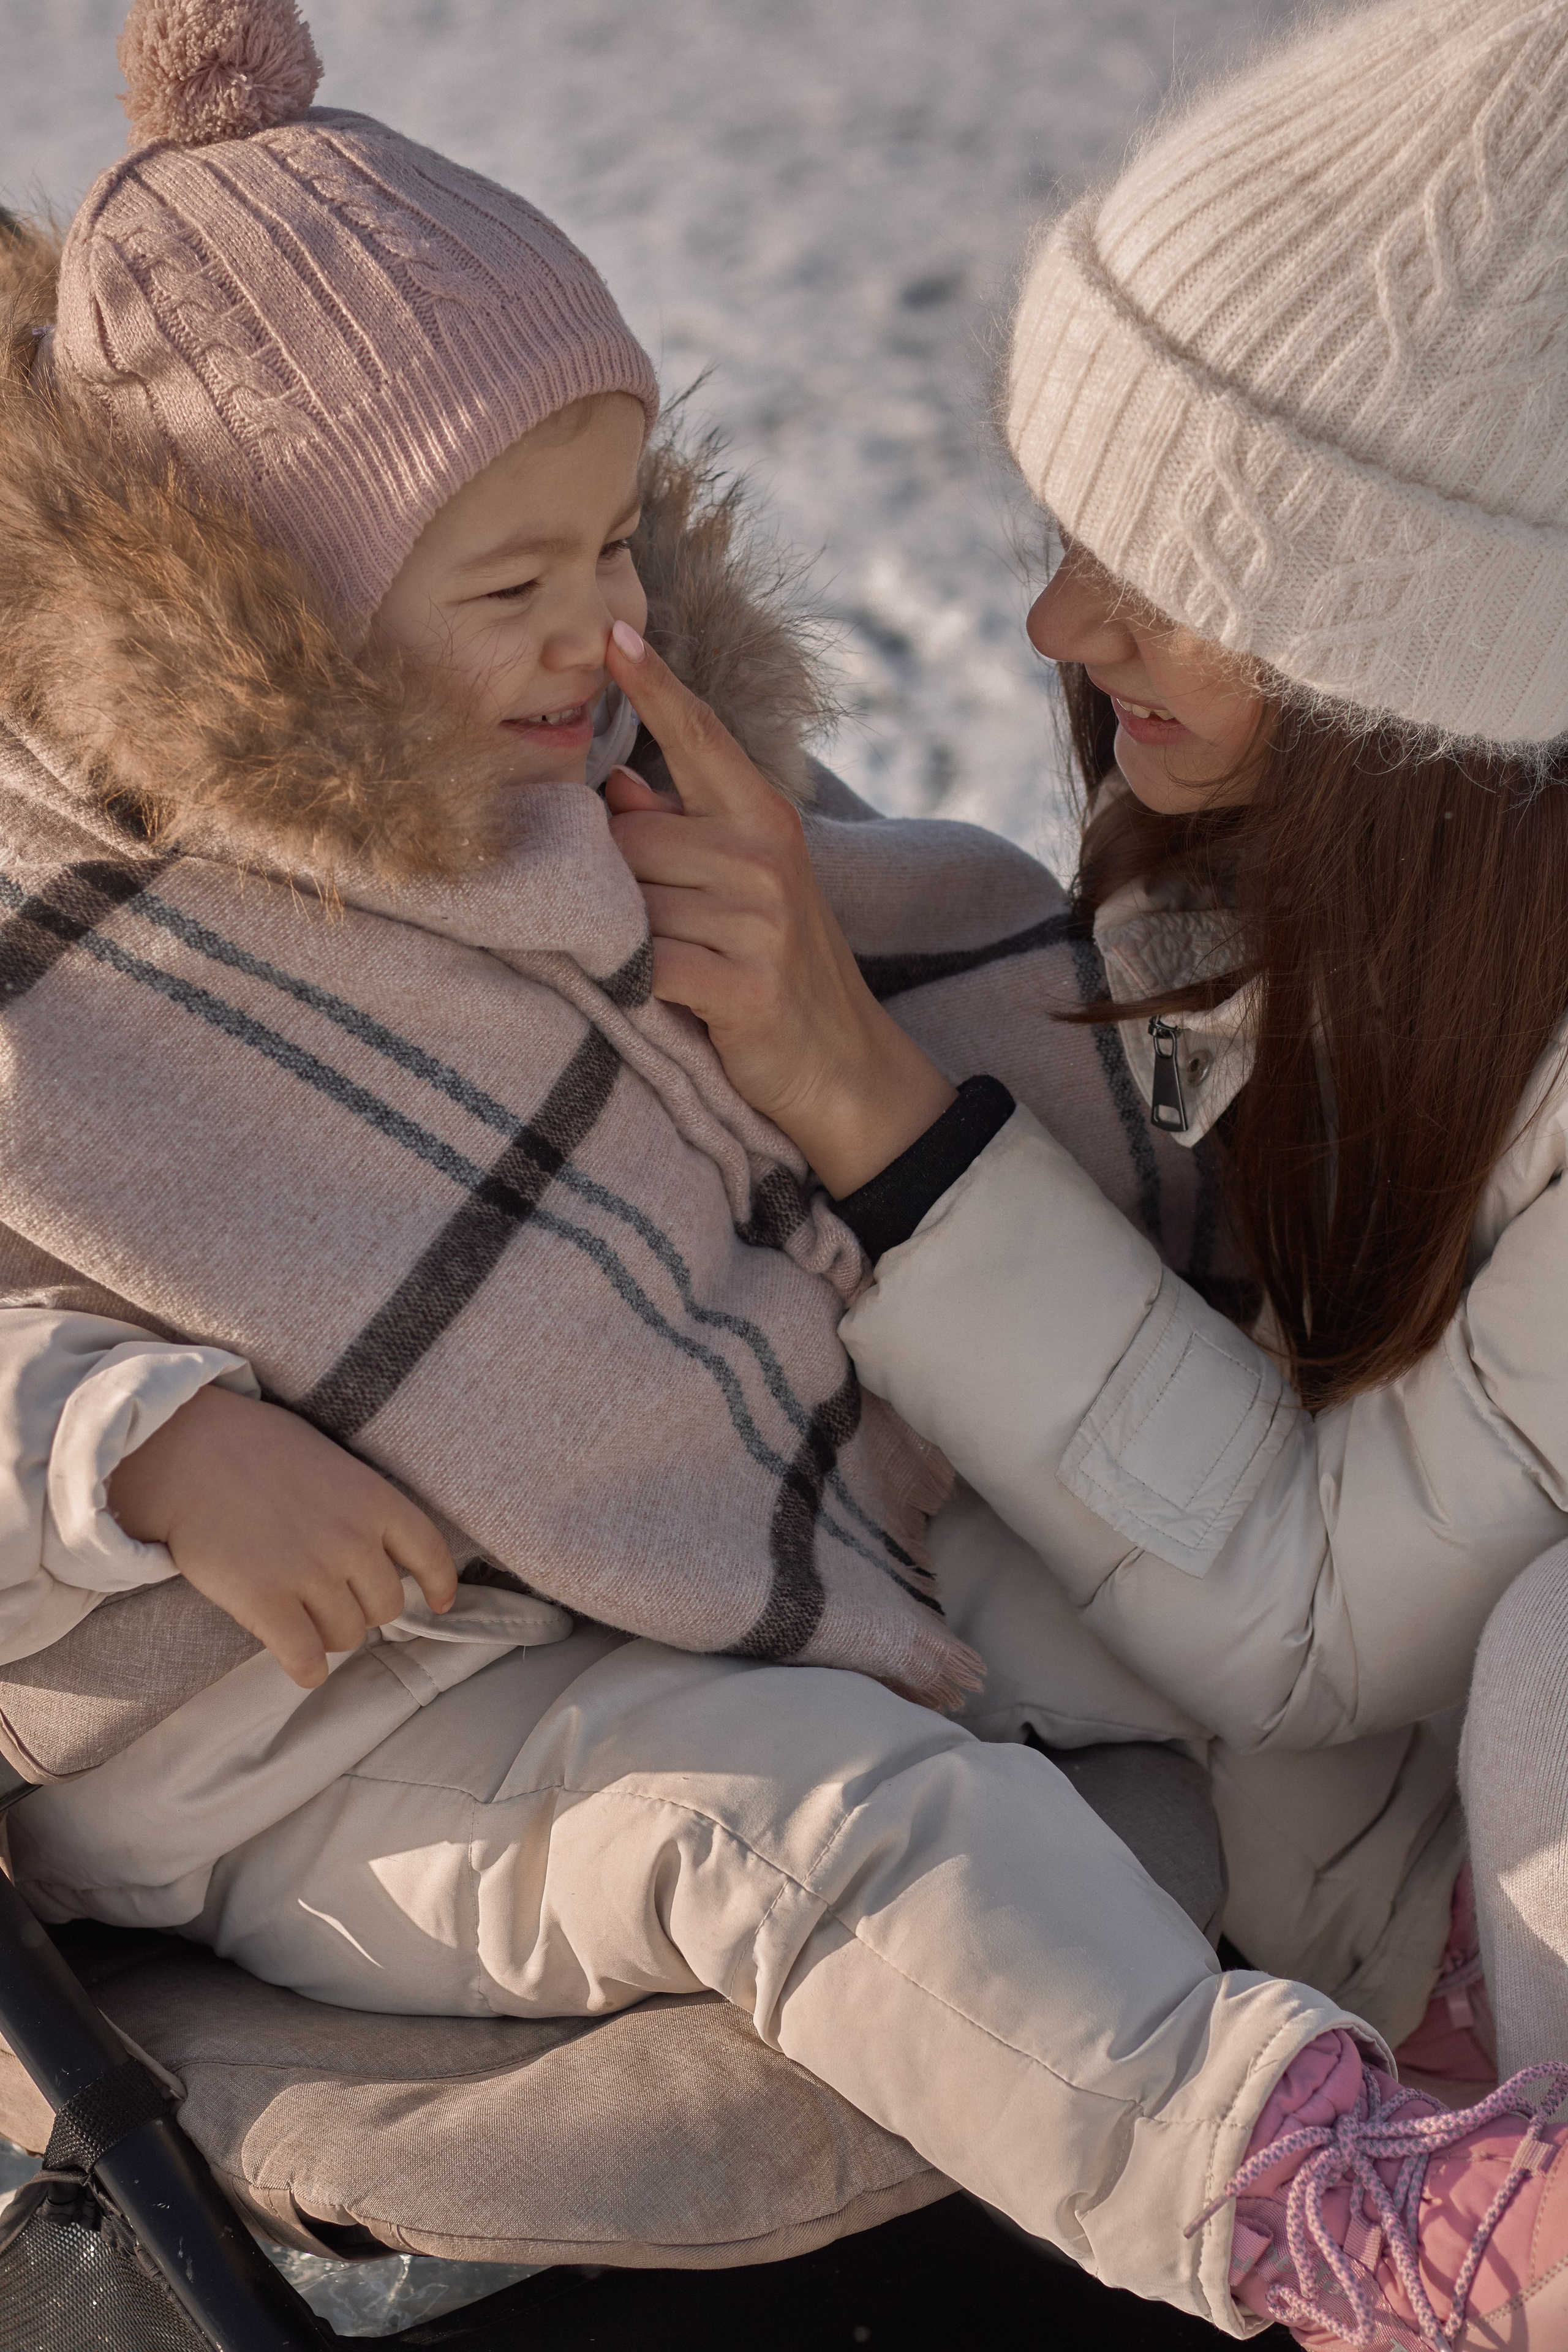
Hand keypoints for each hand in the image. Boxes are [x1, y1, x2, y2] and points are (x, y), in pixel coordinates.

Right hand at [107, 1385, 456, 1689]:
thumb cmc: (255, 1449)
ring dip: (329, 1636)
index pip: (429, 1554)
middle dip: (363, 1609)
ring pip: (347, 1636)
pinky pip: (305, 1659)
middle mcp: (352, 1540)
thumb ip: (361, 1506)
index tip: (439, 1603)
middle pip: (386, 1607)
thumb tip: (377, 1550)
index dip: (439, 1585)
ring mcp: (310, 1573)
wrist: (186, 1450)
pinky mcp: (265, 1602)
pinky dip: (307, 1670)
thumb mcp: (331, 1462)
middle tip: (331, 1600)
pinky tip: (301, 1666)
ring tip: (302, 1617)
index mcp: (375, 1500)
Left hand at [603, 621, 955, 1196]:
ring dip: (632, 939)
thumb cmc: (780, 971)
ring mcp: (758, 922)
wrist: (845, 1071)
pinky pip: (645, 964)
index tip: (613, 632)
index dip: (655, 686)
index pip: (702, 737)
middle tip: (663, 927)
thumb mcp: (746, 889)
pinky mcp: (741, 986)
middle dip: (624, 881)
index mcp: (767, 821)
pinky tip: (664, 998)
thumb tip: (620, 784)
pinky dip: (637, 983)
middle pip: (633, 835)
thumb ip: (685, 831)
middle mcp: (766, 859)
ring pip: (633, 903)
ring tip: (673, 966)